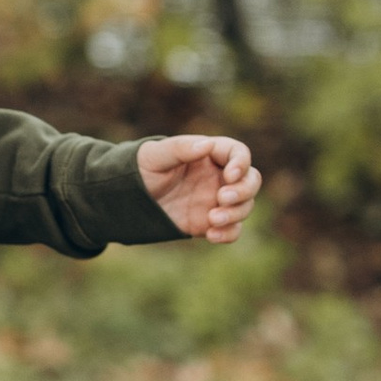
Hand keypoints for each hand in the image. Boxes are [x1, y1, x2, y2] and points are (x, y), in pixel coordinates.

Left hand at [137, 134, 261, 243]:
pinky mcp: (211, 222)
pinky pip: (232, 230)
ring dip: (235, 214)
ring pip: (245, 206)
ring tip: (212, 219)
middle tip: (222, 199)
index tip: (230, 175)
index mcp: (211, 153)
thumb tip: (206, 144)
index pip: (239, 154)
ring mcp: (217, 200)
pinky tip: (211, 235)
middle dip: (244, 191)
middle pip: (251, 181)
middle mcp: (220, 176)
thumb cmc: (143, 168)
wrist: (130, 199)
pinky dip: (228, 234)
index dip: (241, 164)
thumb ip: (181, 148)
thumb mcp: (156, 155)